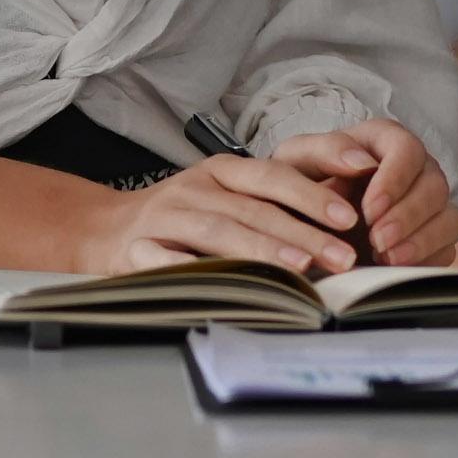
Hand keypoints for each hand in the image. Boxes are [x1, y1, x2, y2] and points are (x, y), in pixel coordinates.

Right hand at [82, 148, 374, 277]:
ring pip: (220, 231)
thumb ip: (271, 202)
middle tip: (343, 255)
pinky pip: (170, 261)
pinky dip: (196, 273)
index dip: (313, 192)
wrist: (108, 227)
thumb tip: (339, 224)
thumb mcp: (226, 194)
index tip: (350, 214)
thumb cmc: (184, 213)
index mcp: (222, 171)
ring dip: (263, 250)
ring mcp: (166, 217)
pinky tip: (225, 287)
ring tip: (301, 268)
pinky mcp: (138, 250)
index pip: (274, 175)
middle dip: (304, 231)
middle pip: (255, 207)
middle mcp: (196, 187)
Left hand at [269, 119, 457, 267]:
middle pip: (434, 186)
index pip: (407, 150)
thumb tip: (360, 161)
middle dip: (407, 216)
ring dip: (421, 241)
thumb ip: (327, 151)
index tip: (368, 210)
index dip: (394, 180)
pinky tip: (397, 268)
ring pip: (449, 218)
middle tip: (376, 241)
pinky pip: (447, 249)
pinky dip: (426, 260)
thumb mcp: (301, 158)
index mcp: (386, 140)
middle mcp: (416, 168)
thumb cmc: (305, 179)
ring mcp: (429, 204)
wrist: (308, 215)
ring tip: (386, 259)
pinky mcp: (434, 238)